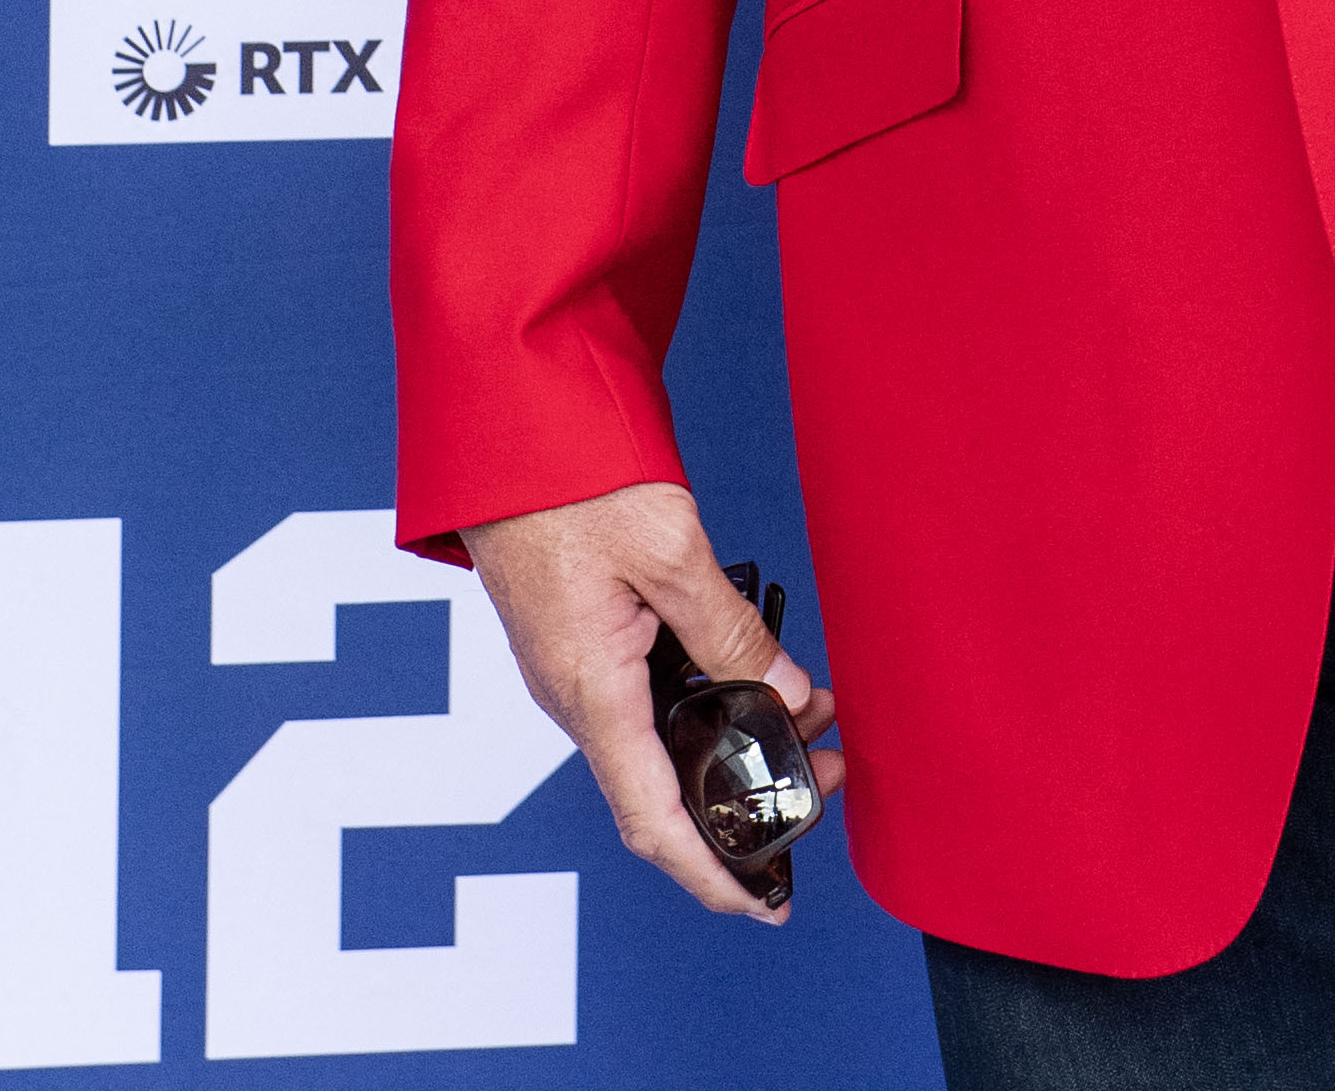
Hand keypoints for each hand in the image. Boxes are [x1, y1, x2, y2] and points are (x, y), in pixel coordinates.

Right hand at [459, 481, 841, 919]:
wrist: (504, 430)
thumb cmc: (569, 481)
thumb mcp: (671, 550)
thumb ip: (730, 631)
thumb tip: (788, 695)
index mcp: (591, 691)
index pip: (655, 822)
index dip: (713, 874)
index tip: (767, 904)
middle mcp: (575, 698)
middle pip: (663, 794)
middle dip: (748, 804)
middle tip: (830, 775)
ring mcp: (573, 673)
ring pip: (658, 746)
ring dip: (732, 750)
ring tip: (813, 721)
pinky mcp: (579, 644)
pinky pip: (644, 706)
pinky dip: (705, 710)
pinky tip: (752, 679)